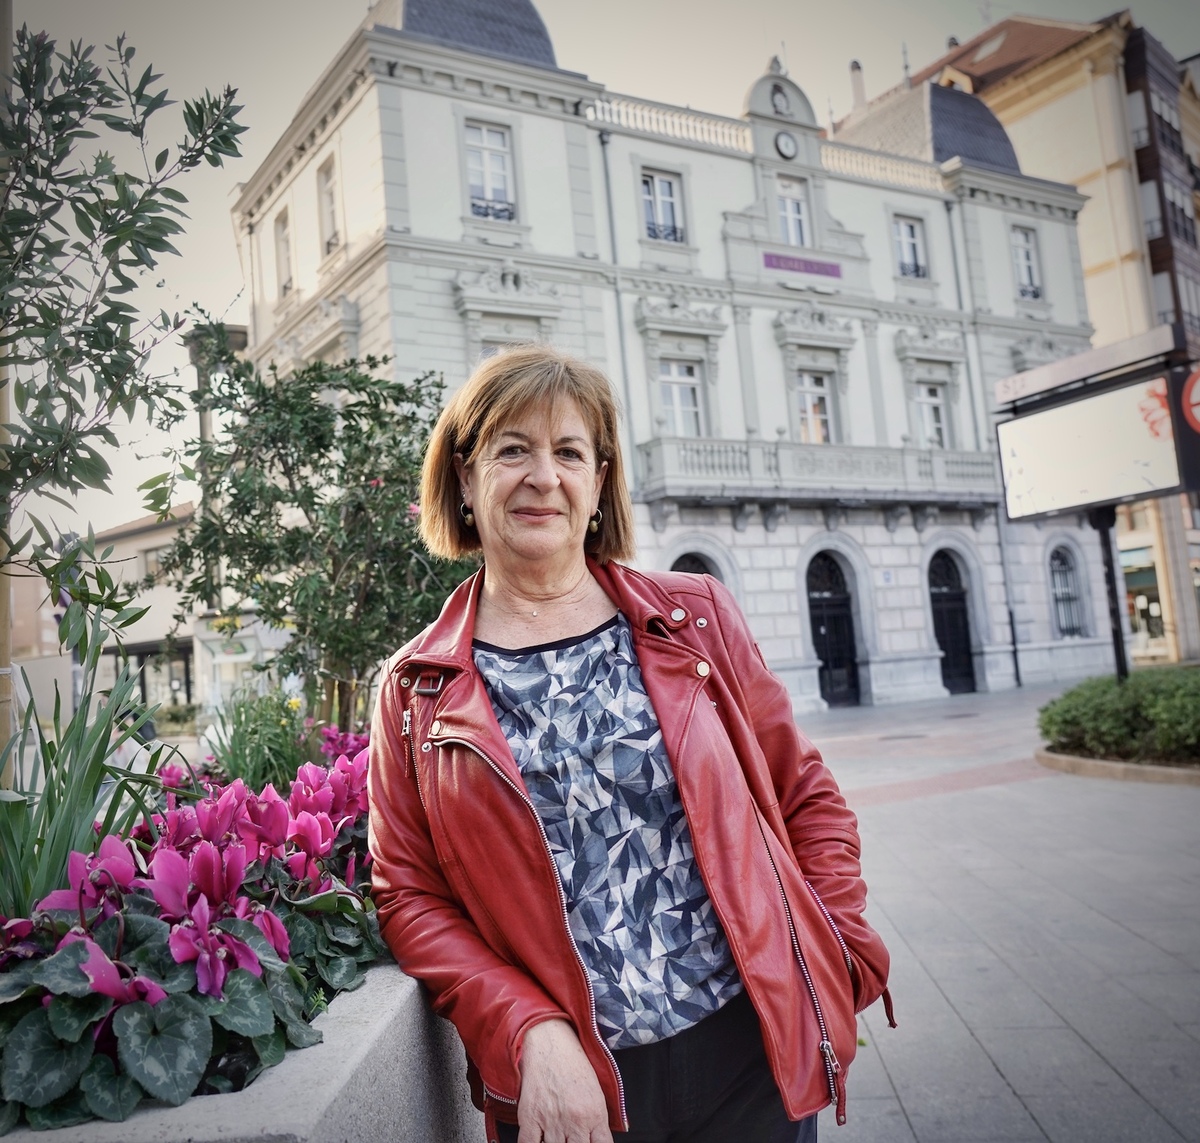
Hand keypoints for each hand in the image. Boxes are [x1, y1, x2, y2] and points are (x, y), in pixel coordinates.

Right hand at [516, 1019, 612, 1142]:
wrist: (549, 1041)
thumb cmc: (572, 1063)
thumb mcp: (596, 1092)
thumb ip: (598, 1121)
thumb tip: (599, 1141)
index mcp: (595, 1115)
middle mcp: (576, 1122)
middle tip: (570, 1137)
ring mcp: (552, 1122)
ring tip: (556, 1136)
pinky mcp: (530, 1118)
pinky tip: (538, 1140)